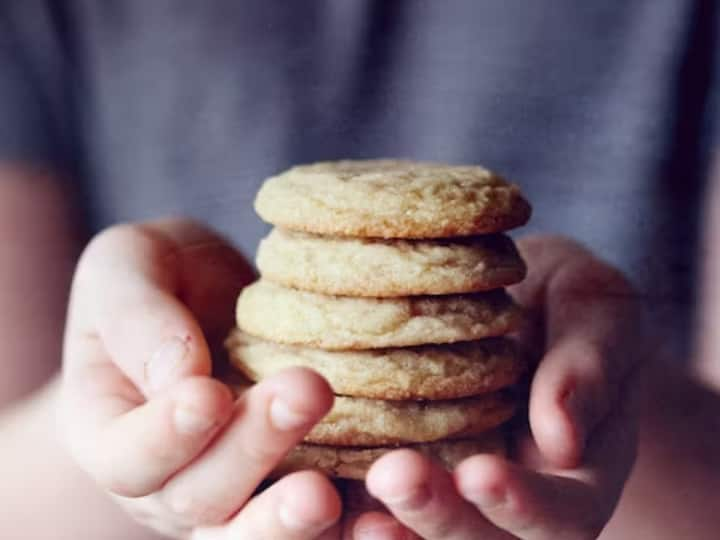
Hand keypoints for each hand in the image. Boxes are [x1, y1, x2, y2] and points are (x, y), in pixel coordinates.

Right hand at [58, 219, 345, 538]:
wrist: (211, 294)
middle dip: (253, 452)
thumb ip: (136, 317)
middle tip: (306, 393)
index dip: (166, 436)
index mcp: (112, 432)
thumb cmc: (162, 276)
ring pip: (256, 532)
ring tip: (328, 493)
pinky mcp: (294, 483)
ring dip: (293, 520)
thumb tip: (180, 375)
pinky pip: (321, 520)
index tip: (208, 395)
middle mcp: (169, 481)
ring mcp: (233, 492)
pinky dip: (350, 523)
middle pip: (201, 499)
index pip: (128, 458)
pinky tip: (382, 515)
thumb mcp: (127, 266)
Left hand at [359, 235, 642, 538]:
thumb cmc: (569, 303)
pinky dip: (345, 507)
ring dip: (389, 527)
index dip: (524, 505)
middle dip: (438, 518)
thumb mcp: (598, 313)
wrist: (521, 302)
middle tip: (394, 475)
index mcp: (577, 478)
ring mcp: (455, 492)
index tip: (480, 474)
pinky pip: (375, 501)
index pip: (563, 516)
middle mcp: (513, 502)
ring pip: (424, 536)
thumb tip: (563, 436)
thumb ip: (589, 367)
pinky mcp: (405, 470)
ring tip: (349, 505)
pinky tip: (308, 483)